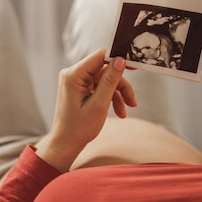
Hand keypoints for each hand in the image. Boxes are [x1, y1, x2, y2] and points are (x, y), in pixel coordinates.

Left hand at [36, 49, 136, 170]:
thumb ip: (110, 81)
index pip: (100, 56)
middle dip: (120, 85)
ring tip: (126, 112)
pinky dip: (110, 98)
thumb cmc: (79, 128)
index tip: (136, 66)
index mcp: (73, 75)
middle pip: (105, 70)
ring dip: (118, 94)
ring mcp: (76, 81)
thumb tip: (120, 60)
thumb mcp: (99, 105)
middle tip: (133, 101)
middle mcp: (72, 74)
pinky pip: (99, 87)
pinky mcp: (79, 88)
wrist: (66, 144)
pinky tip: (119, 112)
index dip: (119, 59)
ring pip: (105, 80)